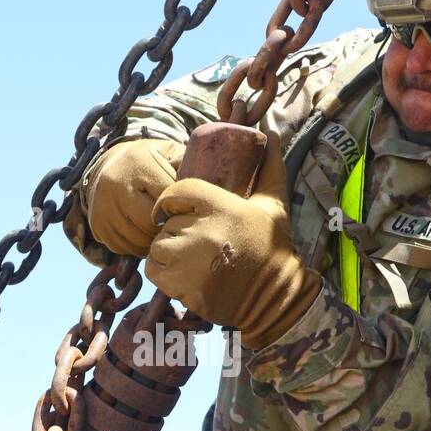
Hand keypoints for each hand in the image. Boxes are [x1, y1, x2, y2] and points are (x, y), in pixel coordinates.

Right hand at [86, 138, 183, 255]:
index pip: (167, 195)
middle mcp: (116, 184)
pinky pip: (123, 248)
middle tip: (176, 226)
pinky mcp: (97, 225)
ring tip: (163, 233)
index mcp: (138, 162)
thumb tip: (209, 173)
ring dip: (154, 242)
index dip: (181, 206)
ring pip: (137, 239)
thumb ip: (186, 163)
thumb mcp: (168, 152)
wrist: (110, 165)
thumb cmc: (150, 162)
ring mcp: (103, 206)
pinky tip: (146, 237)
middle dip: (167, 228)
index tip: (187, 209)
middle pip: (150, 222)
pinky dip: (138, 248)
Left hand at [145, 131, 319, 349]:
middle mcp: (203, 232)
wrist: (275, 297)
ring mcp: (190, 261)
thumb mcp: (273, 204)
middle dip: (175, 230)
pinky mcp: (182, 286)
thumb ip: (269, 167)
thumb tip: (270, 133)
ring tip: (189, 258)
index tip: (176, 210)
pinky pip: (155, 271)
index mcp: (222, 207)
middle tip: (194, 240)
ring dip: (167, 253)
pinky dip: (163, 274)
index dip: (172, 201)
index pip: (177, 192)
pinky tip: (184, 275)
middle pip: (166, 222)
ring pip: (157, 247)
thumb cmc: (273, 247)